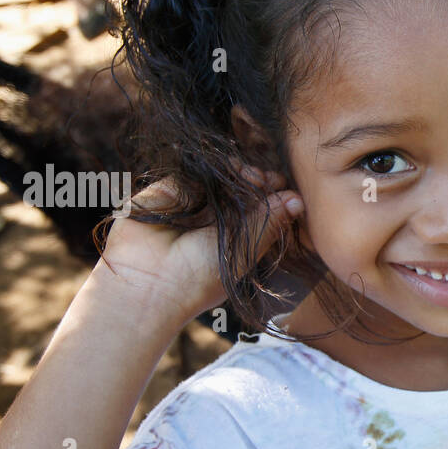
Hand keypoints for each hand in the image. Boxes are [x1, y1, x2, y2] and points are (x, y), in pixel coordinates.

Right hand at [96, 167, 303, 323]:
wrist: (149, 282)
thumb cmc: (199, 278)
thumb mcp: (242, 252)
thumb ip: (267, 224)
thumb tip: (298, 200)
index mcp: (234, 236)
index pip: (259, 208)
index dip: (273, 196)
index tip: (285, 189)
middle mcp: (213, 219)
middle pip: (243, 189)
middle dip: (258, 180)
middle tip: (266, 179)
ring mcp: (191, 203)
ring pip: (220, 176)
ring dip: (238, 171)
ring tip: (249, 175)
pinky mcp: (167, 189)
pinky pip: (193, 170)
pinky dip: (211, 166)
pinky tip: (226, 169)